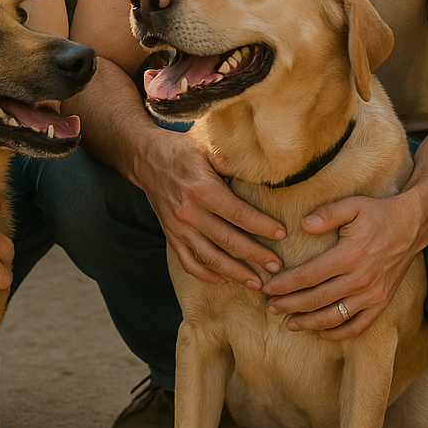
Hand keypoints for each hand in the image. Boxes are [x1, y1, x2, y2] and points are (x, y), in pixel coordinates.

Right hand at [134, 127, 286, 288]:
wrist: (146, 157)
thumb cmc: (183, 149)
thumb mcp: (207, 144)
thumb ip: (231, 159)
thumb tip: (260, 168)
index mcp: (202, 189)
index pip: (238, 213)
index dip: (261, 226)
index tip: (281, 234)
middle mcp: (189, 213)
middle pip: (228, 240)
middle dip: (255, 256)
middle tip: (277, 267)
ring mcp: (178, 228)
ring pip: (210, 257)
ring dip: (235, 272)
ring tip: (256, 282)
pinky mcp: (171, 236)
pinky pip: (188, 262)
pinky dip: (206, 274)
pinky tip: (224, 279)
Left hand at [262, 194, 420, 339]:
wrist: (413, 225)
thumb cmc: (379, 213)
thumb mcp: (353, 204)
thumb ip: (327, 214)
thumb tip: (303, 225)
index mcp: (349, 255)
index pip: (308, 276)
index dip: (285, 284)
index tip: (267, 288)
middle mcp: (360, 279)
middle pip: (316, 299)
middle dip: (289, 305)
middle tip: (271, 307)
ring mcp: (372, 294)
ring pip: (333, 317)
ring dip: (309, 323)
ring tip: (290, 324)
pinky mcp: (382, 302)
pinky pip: (357, 325)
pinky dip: (338, 332)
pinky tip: (321, 331)